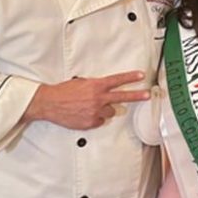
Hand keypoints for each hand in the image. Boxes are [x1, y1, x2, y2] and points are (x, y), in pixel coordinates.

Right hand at [23, 71, 149, 129]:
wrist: (49, 103)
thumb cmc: (63, 91)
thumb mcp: (80, 83)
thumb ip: (94, 86)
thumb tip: (103, 89)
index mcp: (96, 86)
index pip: (117, 80)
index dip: (130, 78)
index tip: (141, 75)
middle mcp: (98, 98)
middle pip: (122, 97)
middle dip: (137, 96)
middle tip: (147, 95)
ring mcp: (95, 111)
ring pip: (110, 111)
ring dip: (105, 109)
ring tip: (91, 106)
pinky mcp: (90, 122)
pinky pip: (99, 121)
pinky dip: (95, 118)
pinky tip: (85, 114)